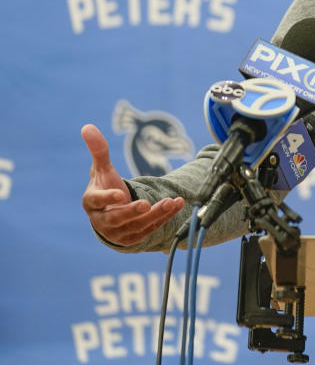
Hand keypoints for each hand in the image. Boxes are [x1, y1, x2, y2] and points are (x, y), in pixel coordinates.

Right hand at [81, 123, 184, 245]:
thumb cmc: (105, 186)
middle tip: (146, 203)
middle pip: (116, 218)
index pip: (96, 201)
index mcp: (92, 202)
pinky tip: (177, 205)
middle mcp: (102, 220)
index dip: (107, 198)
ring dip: (155, 214)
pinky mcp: (133, 239)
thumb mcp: (102, 169)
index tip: (120, 193)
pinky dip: (164, 218)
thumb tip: (87, 126)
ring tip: (171, 202)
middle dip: (132, 212)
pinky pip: (149, 229)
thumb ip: (98, 150)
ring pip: (137, 226)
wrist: (112, 212)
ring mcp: (118, 232)